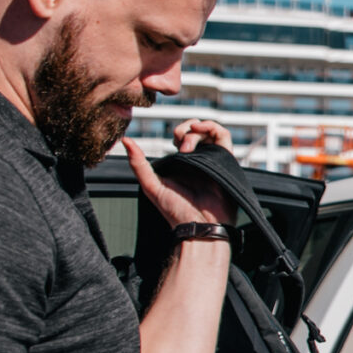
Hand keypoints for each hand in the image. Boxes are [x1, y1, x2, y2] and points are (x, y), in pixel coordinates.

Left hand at [120, 119, 235, 228]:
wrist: (198, 225)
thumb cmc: (175, 211)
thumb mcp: (152, 185)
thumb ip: (138, 164)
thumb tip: (125, 140)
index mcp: (185, 163)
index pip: (185, 135)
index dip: (178, 132)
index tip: (173, 143)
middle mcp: (201, 159)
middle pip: (197, 130)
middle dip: (185, 129)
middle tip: (179, 143)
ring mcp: (214, 159)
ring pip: (209, 130)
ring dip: (197, 129)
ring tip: (187, 144)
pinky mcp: (226, 160)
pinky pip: (224, 136)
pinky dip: (212, 127)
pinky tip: (199, 129)